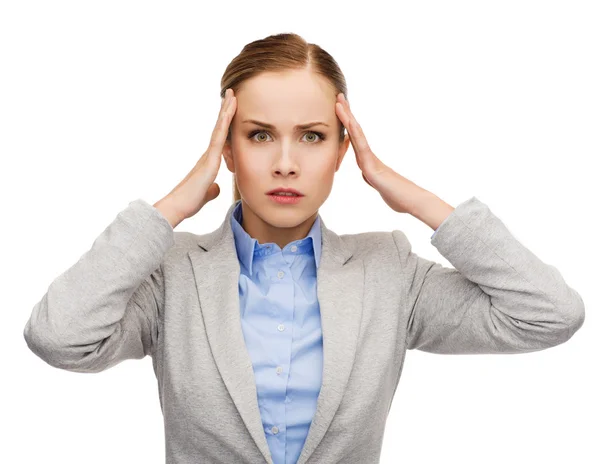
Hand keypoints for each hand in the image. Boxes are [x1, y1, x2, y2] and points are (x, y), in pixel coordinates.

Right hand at [160, 88, 236, 222]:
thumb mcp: (206, 193)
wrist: (177, 207)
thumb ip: (212, 189)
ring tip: (231, 95)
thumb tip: (216, 187)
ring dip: (226, 111)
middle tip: (231, 94)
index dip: (225, 124)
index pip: (220, 138)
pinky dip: (224, 124)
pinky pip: (219, 138)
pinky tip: (229, 112)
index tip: (230, 109)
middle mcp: (207, 155)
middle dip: (226, 111)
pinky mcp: (209, 161)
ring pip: (219, 128)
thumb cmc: (189, 202)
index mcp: (208, 162)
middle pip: (219, 128)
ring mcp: (208, 156)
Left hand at [335, 92, 425, 214]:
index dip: (347, 124)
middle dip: (347, 114)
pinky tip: (349, 124)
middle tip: (339, 96)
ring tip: (340, 103)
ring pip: (357, 136)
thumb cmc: (398, 195)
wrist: (413, 202)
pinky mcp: (372, 168)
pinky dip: (355, 134)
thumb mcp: (379, 185)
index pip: (354, 140)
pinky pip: (361, 148)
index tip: (341, 109)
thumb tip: (368, 174)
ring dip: (348, 119)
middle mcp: (369, 157)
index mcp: (368, 161)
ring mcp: (371, 160)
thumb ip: (373, 178)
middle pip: (355, 132)